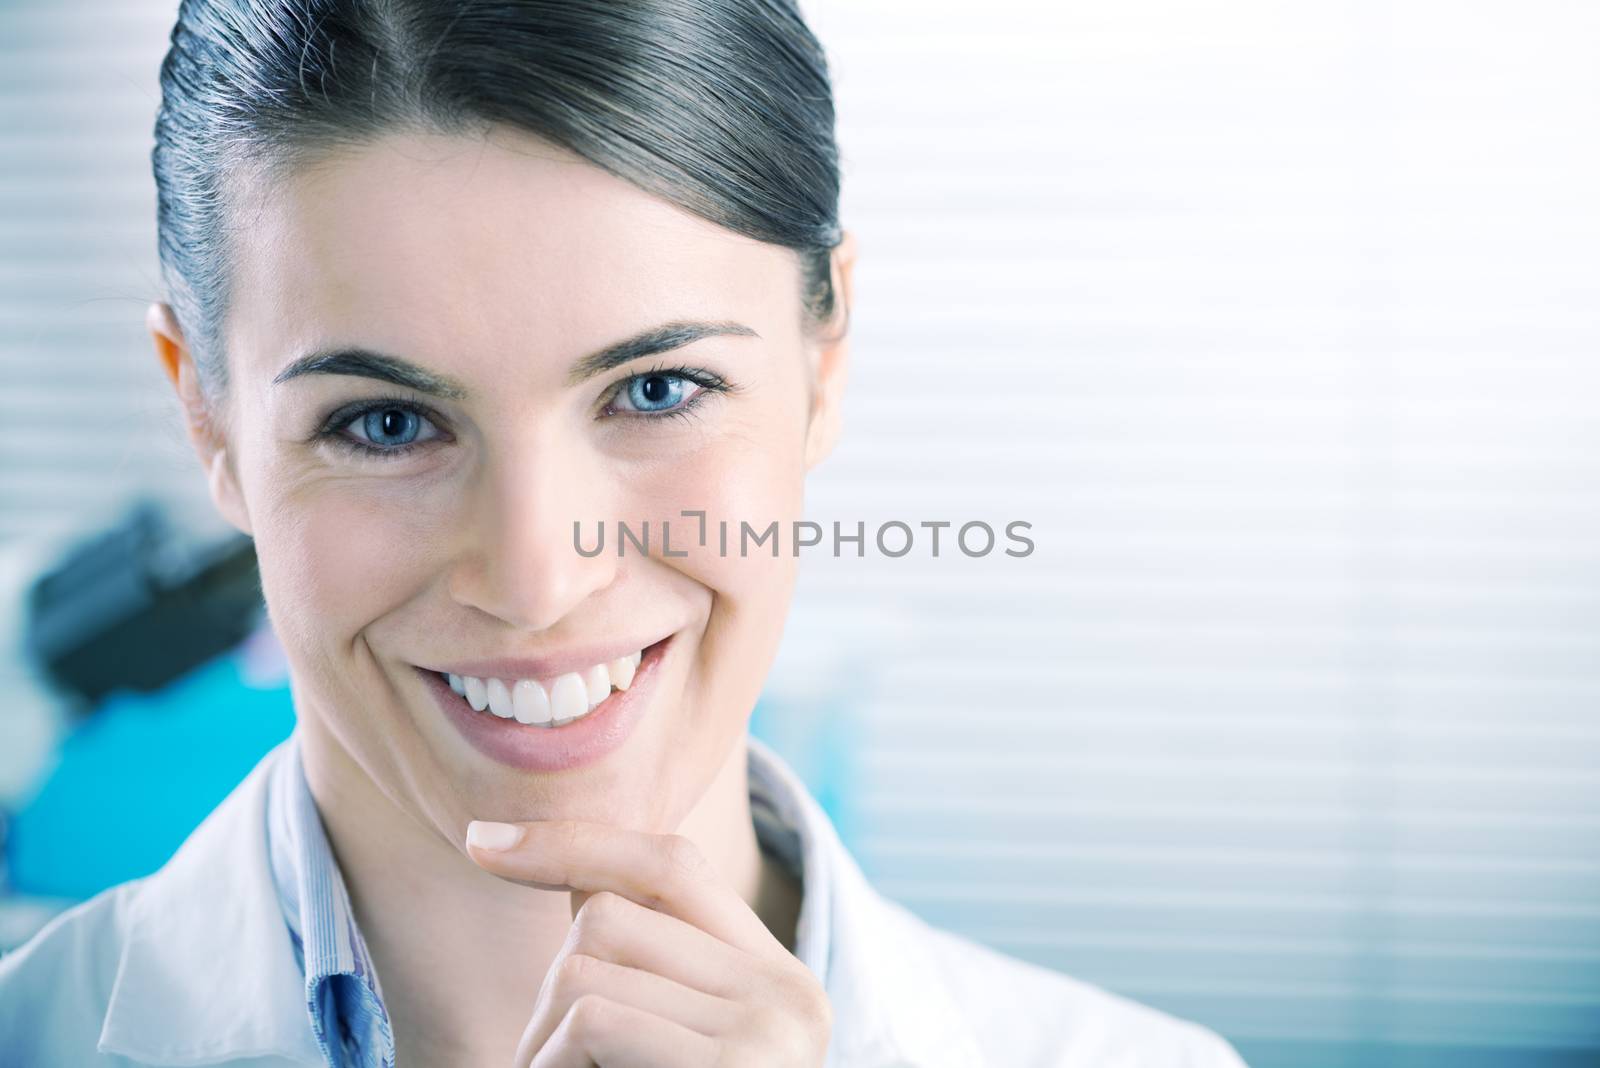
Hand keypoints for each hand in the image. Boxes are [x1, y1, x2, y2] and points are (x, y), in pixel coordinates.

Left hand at [465, 819, 831, 1067]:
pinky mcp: (738, 1067)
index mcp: (780, 979)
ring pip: (589, 963)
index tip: (481, 845)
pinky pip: (595, 1017)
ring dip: (541, 1037)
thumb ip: (651, 972)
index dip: (575, 842)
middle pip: (613, 915)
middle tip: (550, 1065)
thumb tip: (569, 873)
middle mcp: (789, 993)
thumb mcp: (676, 1047)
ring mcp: (769, 1029)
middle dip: (552, 984)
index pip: (672, 862)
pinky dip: (549, 1064)